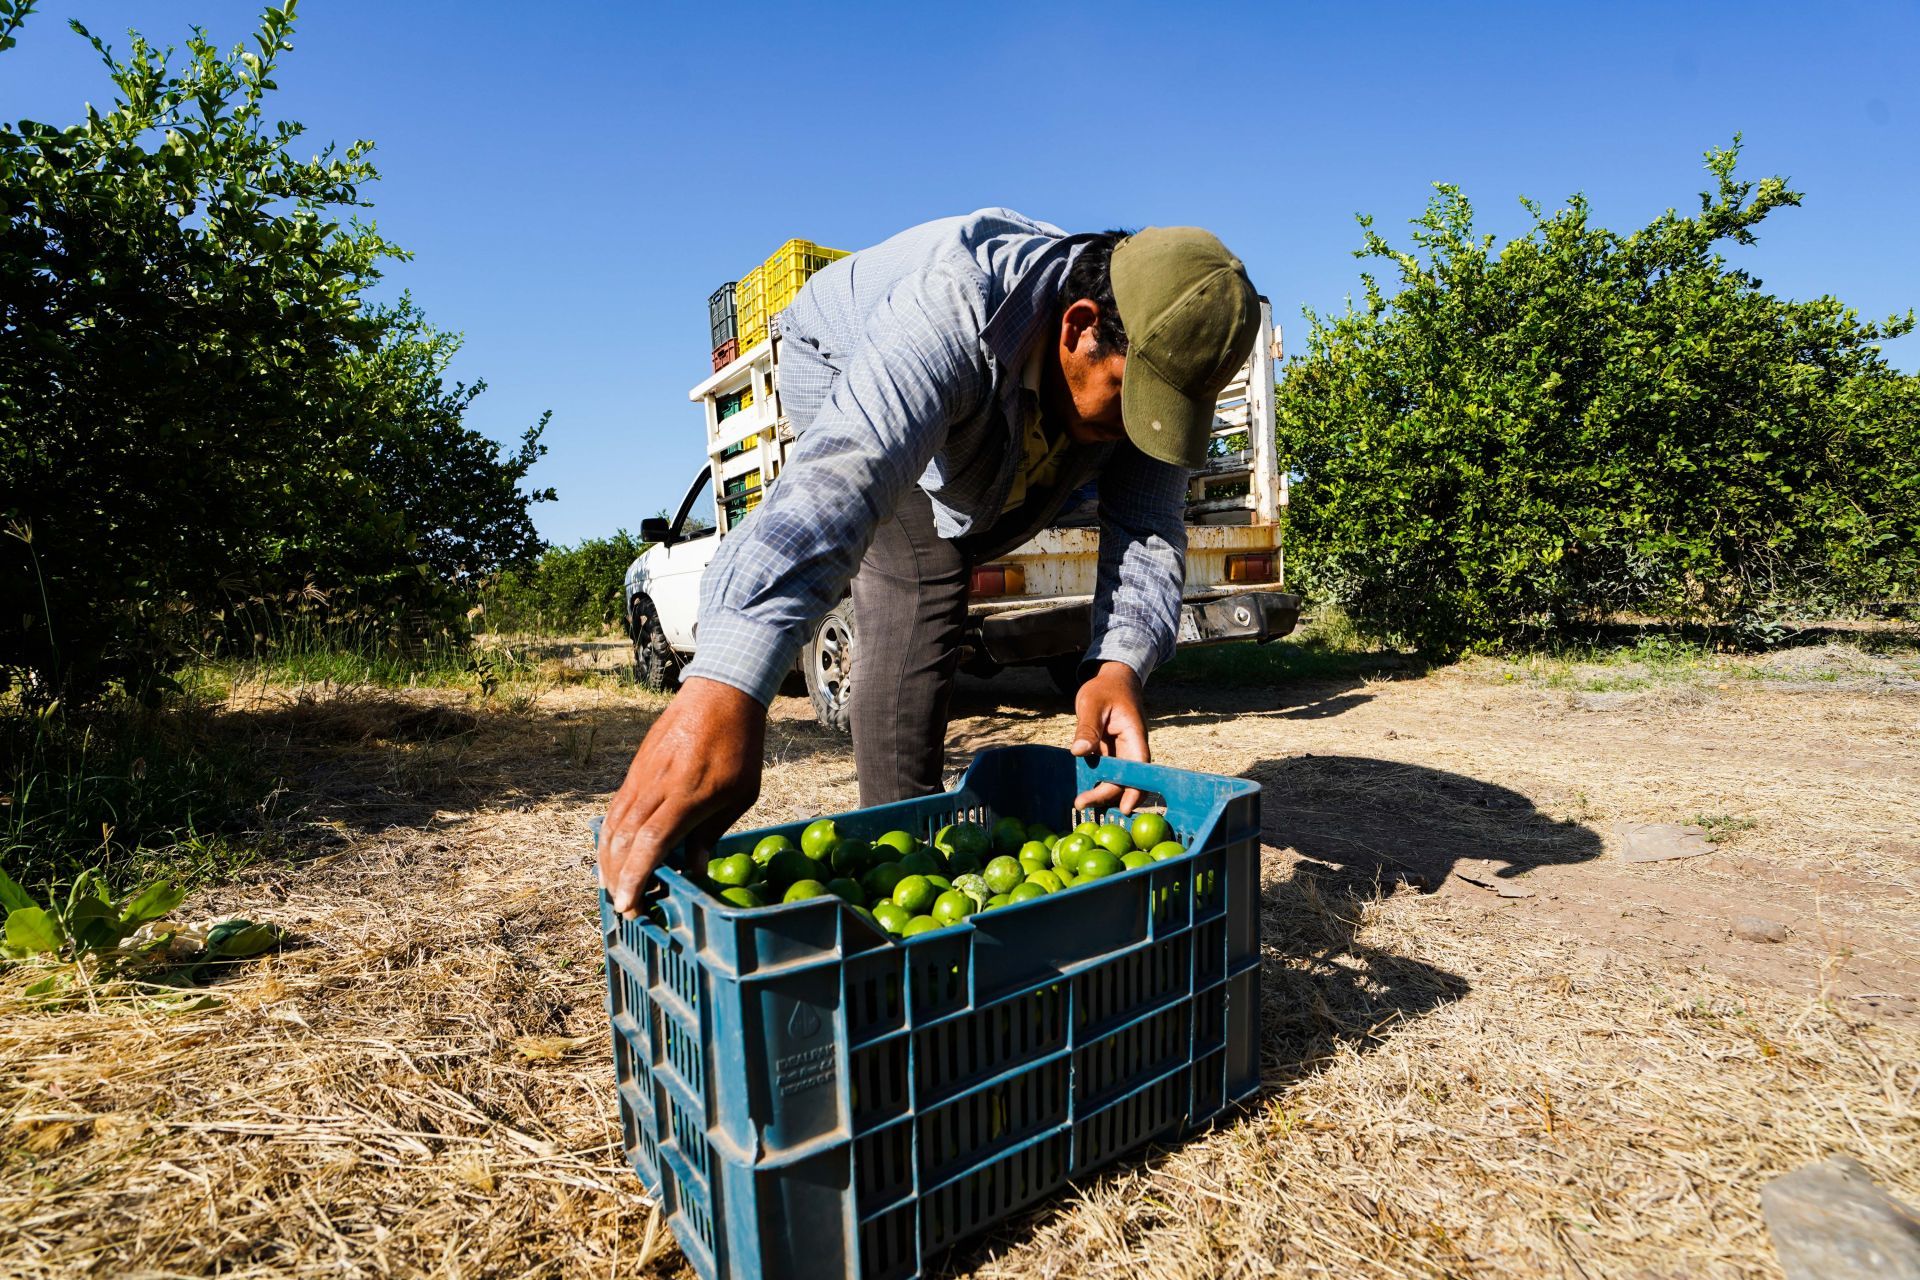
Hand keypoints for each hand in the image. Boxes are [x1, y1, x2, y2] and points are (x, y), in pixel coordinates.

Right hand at [598, 677, 765, 917]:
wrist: (720, 695)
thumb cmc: (740, 747)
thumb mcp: (742, 794)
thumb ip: (713, 832)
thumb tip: (694, 870)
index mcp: (685, 797)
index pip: (649, 845)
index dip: (636, 878)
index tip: (629, 904)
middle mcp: (655, 788)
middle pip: (623, 841)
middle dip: (618, 878)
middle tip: (624, 905)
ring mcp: (641, 777)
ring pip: (612, 825)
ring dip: (607, 860)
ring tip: (612, 886)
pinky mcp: (635, 769)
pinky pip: (615, 808)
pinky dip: (608, 835)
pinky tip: (611, 852)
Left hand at [1069, 660, 1149, 811]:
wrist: (1113, 680)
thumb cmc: (1105, 688)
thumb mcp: (1092, 703)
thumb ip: (1087, 727)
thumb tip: (1078, 752)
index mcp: (1134, 735)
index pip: (1139, 767)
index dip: (1135, 789)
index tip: (1124, 808)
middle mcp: (1131, 748)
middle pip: (1126, 778)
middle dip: (1107, 794)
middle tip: (1080, 804)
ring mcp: (1121, 751)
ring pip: (1116, 778)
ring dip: (1101, 791)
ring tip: (1080, 802)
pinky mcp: (1110, 753)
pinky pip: (1106, 771)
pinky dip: (1096, 781)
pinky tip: (1082, 790)